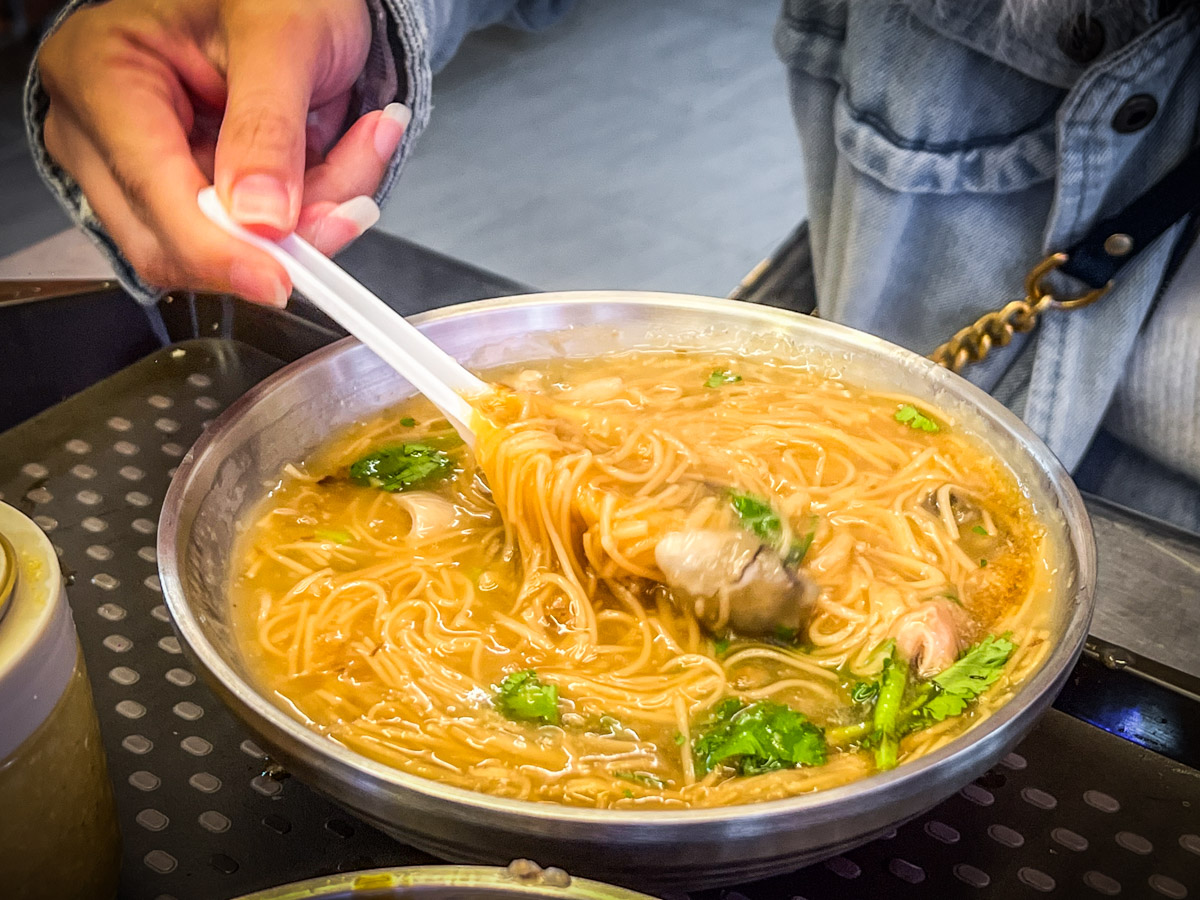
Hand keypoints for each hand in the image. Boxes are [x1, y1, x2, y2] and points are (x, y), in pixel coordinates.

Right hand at [38, 0, 407, 305]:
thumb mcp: (281, 37)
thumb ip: (267, 128)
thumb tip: (259, 220)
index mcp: (104, 73)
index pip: (150, 189)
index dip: (218, 248)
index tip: (280, 278)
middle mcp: (106, 132)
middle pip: (175, 242)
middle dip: (275, 239)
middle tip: (351, 206)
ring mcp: (145, 170)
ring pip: (222, 251)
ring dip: (307, 221)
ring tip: (359, 149)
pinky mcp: (192, 195)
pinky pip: (253, 239)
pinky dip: (310, 213)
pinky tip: (342, 162)